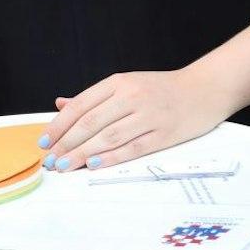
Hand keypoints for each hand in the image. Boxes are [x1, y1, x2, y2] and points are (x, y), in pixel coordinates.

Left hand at [38, 67, 230, 172]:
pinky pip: (133, 147)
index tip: (44, 142)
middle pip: (91, 123)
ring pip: (108, 137)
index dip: (59, 125)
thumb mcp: (126, 84)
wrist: (206, 88)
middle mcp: (131, 96)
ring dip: (83, 154)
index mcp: (118, 82)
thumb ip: (94, 97)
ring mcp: (149, 115)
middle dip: (66, 144)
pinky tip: (94, 165)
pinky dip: (112, 157)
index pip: (80, 105)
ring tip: (65, 166)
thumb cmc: (161, 89)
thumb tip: (61, 105)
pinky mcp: (164, 133)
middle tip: (50, 160)